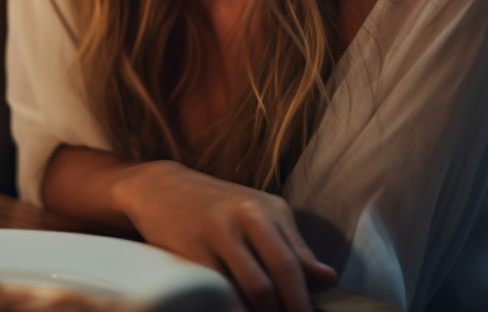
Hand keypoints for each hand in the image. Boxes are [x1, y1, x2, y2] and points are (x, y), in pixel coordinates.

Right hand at [114, 160, 335, 311]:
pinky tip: (237, 311)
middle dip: (293, 308)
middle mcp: (248, 214)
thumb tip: (328, 279)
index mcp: (270, 209)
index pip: (299, 262)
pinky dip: (235, 309)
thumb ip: (292, 246)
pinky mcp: (192, 247)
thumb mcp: (258, 215)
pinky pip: (223, 290)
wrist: (159, 188)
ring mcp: (219, 230)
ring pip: (256, 287)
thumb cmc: (216, 207)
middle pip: (283, 272)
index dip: (306, 298)